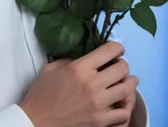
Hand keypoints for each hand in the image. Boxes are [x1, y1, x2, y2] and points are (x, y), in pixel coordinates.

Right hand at [19, 41, 138, 126]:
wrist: (37, 122)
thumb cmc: (41, 95)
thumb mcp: (50, 69)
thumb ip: (68, 60)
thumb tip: (82, 59)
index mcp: (80, 68)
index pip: (108, 51)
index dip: (117, 47)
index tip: (118, 49)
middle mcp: (93, 84)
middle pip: (121, 69)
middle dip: (123, 64)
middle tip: (121, 65)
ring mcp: (99, 104)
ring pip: (127, 89)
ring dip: (130, 83)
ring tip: (130, 80)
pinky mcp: (101, 122)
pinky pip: (124, 113)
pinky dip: (126, 106)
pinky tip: (123, 102)